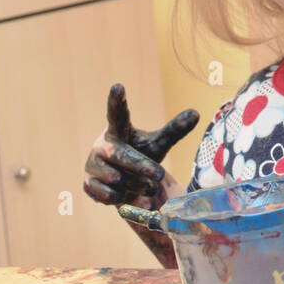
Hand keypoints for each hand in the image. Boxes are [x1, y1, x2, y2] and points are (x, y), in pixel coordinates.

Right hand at [82, 84, 197, 264]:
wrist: (125, 185)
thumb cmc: (140, 157)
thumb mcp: (158, 144)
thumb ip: (174, 130)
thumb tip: (196, 113)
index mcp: (117, 131)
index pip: (117, 114)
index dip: (117, 102)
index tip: (118, 86)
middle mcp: (101, 145)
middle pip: (121, 155)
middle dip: (140, 166)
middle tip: (159, 175)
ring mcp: (92, 165)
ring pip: (116, 178)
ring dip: (136, 185)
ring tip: (146, 187)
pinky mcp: (88, 184)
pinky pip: (109, 194)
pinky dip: (123, 198)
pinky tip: (125, 195)